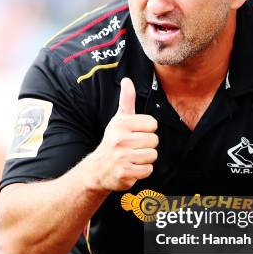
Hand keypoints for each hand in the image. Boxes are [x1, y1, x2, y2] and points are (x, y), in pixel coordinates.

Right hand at [87, 77, 157, 191]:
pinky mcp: (125, 173)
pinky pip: (148, 170)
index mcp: (121, 124)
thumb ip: (126, 100)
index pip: (152, 124)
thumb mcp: (118, 119)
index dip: (147, 130)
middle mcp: (120, 139)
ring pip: (153, 155)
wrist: (98, 170)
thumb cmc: (113, 141)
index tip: (135, 134)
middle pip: (154, 140)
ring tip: (132, 157)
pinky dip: (142, 171)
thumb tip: (127, 80)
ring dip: (145, 159)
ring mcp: (122, 157)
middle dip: (147, 145)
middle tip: (133, 148)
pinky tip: (132, 168)